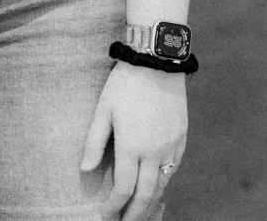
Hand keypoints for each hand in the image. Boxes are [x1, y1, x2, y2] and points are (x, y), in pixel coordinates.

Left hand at [80, 62, 186, 219]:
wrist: (157, 61)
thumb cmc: (125, 83)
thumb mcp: (103, 109)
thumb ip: (94, 142)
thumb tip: (85, 169)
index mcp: (132, 146)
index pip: (123, 189)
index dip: (114, 206)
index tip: (105, 214)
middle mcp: (154, 152)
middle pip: (145, 196)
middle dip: (134, 215)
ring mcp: (170, 147)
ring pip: (162, 185)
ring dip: (150, 202)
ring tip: (139, 211)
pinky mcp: (181, 139)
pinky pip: (173, 169)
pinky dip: (163, 183)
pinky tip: (155, 186)